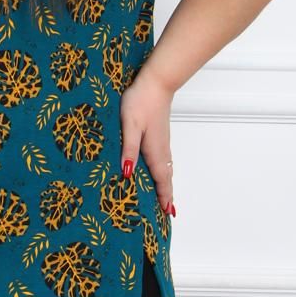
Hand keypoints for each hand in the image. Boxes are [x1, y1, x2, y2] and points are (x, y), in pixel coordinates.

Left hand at [119, 70, 175, 217]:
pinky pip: (164, 161)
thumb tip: (128, 174)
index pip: (160, 180)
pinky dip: (164, 173)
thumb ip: (129, 149)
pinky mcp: (160, 136)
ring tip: (165, 199)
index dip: (163, 197)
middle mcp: (161, 150)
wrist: (156, 82)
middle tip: (168, 214)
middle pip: (166, 178)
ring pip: (166, 170)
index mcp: (154, 151)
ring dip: (166, 185)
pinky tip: (160, 173)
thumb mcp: (129, 125)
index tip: (166, 214)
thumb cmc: (140, 101)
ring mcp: (162, 143)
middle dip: (166, 196)